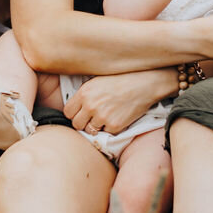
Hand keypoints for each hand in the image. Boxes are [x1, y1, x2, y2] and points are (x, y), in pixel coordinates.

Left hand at [63, 69, 177, 135]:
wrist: (144, 83)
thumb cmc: (121, 79)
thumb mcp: (97, 81)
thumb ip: (84, 94)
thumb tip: (75, 107)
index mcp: (84, 92)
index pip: (68, 112)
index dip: (74, 113)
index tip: (81, 112)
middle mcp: (90, 105)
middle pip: (76, 124)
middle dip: (83, 122)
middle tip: (92, 118)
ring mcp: (102, 117)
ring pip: (90, 131)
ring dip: (97, 126)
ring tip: (106, 116)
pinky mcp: (115, 126)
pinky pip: (106, 133)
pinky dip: (111, 128)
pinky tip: (117, 117)